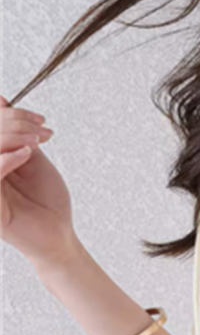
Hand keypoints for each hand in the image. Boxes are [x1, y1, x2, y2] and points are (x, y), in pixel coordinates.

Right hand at [0, 93, 76, 265]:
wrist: (59, 235)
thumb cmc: (46, 201)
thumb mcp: (31, 158)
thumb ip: (15, 132)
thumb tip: (0, 100)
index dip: (6, 115)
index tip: (38, 118)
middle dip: (11, 123)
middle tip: (40, 129)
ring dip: (10, 137)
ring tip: (36, 141)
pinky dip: (6, 159)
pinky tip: (26, 154)